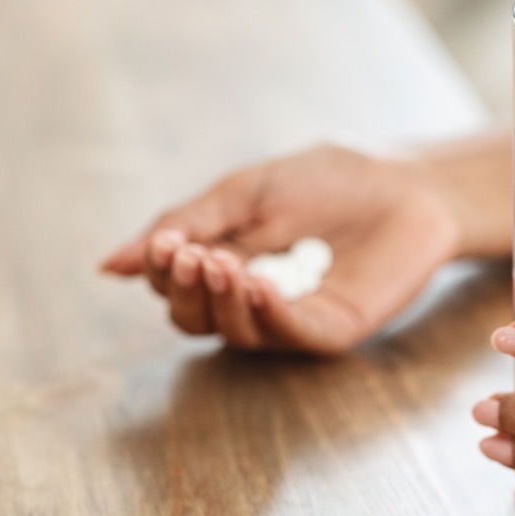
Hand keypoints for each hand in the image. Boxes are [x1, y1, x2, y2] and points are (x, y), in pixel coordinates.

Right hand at [100, 145, 463, 352]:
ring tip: (223, 264)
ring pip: (236, 333)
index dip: (165, 270)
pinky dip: (268, 314)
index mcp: (227, 266)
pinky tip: (257, 286)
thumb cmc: (329, 181)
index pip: (177, 287)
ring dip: (221, 302)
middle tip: (193, 257)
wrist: (405, 182)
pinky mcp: (333, 329)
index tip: (169, 243)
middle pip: (195, 319)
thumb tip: (109, 266)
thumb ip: (185, 224)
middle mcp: (253, 301)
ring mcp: (293, 319)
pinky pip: (290, 334)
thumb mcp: (244, 192)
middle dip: (187, 290)